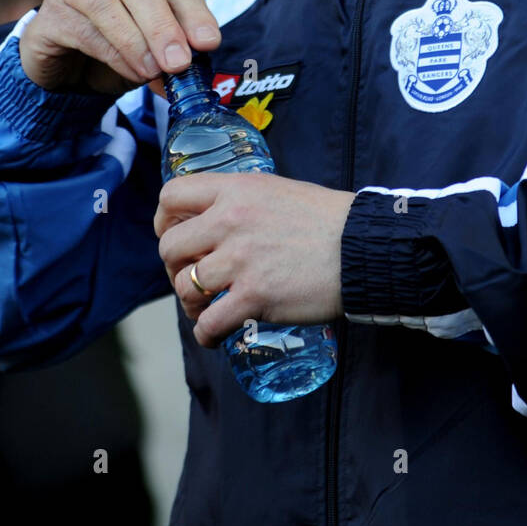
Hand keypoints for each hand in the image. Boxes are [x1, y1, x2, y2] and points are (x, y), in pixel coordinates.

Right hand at [20, 0, 220, 94]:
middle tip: (180, 62)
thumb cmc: (115, 46)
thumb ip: (173, 51)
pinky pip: (83, 31)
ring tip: (154, 72)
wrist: (64, 64)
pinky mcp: (49, 15)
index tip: (209, 43)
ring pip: (108, 6)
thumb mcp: (152, 47)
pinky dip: (113, 54)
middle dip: (164, 27)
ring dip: (136, 43)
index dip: (194, 13)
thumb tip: (193, 73)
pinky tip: (131, 72)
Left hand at [154, 172, 355, 346]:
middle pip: (169, 247)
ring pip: (184, 287)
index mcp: (236, 190)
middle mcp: (230, 221)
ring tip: (206, 309)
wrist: (362, 247)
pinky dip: (206, 335)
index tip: (175, 235)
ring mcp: (240, 260)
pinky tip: (216, 335)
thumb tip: (215, 220)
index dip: (164, 220)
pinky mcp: (254, 296)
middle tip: (192, 277)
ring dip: (190, 303)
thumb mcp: (277, 191)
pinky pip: (208, 324)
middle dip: (175, 267)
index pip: (171, 197)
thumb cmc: (327, 220)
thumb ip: (242, 201)